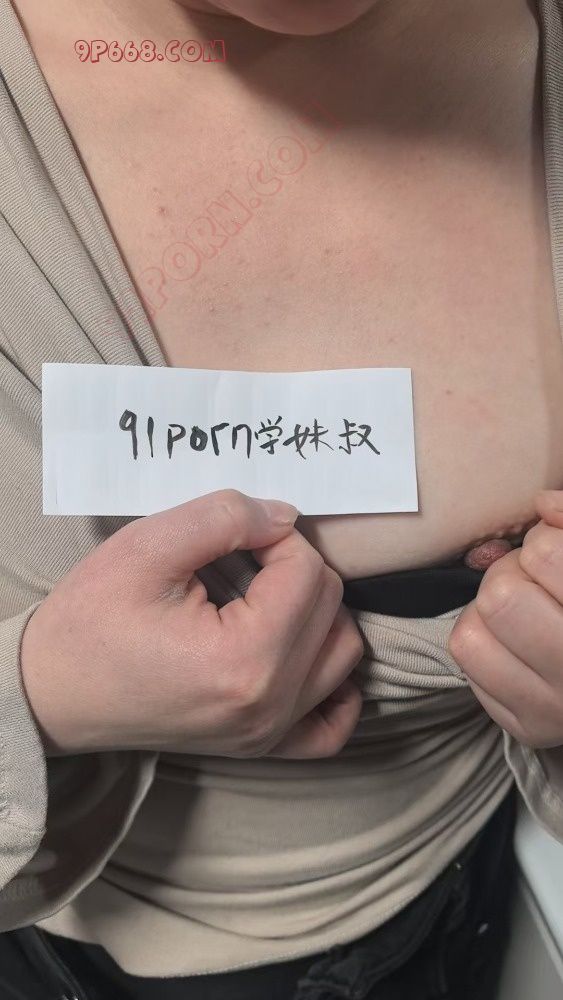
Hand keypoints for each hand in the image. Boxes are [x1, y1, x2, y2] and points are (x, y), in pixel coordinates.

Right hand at [20, 490, 363, 759]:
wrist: (53, 693)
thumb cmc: (91, 622)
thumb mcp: (145, 547)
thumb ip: (223, 516)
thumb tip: (285, 515)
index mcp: (243, 658)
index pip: (307, 570)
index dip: (275, 536)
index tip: (235, 536)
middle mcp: (269, 704)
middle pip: (331, 606)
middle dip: (294, 567)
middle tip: (244, 559)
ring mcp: (268, 733)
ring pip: (343, 652)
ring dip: (317, 611)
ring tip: (266, 596)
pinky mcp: (261, 747)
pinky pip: (332, 724)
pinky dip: (334, 683)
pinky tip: (306, 651)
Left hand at [448, 490, 562, 748]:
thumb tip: (542, 504)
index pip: (544, 554)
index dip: (543, 541)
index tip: (554, 552)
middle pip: (500, 597)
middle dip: (511, 574)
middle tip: (535, 580)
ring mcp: (554, 709)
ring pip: (470, 635)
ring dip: (488, 610)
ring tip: (522, 608)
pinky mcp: (525, 726)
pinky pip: (467, 665)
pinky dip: (484, 641)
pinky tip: (516, 639)